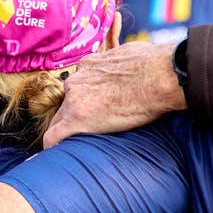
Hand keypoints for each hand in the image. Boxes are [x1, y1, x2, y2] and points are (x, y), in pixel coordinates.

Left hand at [44, 42, 185, 146]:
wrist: (159, 76)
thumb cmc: (155, 65)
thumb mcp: (133, 56)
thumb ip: (124, 66)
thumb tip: (135, 69)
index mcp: (90, 65)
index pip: (79, 88)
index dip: (85, 102)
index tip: (94, 113)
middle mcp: (78, 80)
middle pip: (66, 105)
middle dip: (73, 119)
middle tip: (87, 134)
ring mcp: (74, 99)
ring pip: (60, 121)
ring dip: (68, 133)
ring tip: (76, 148)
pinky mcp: (77, 118)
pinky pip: (54, 136)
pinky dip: (53, 146)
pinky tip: (57, 156)